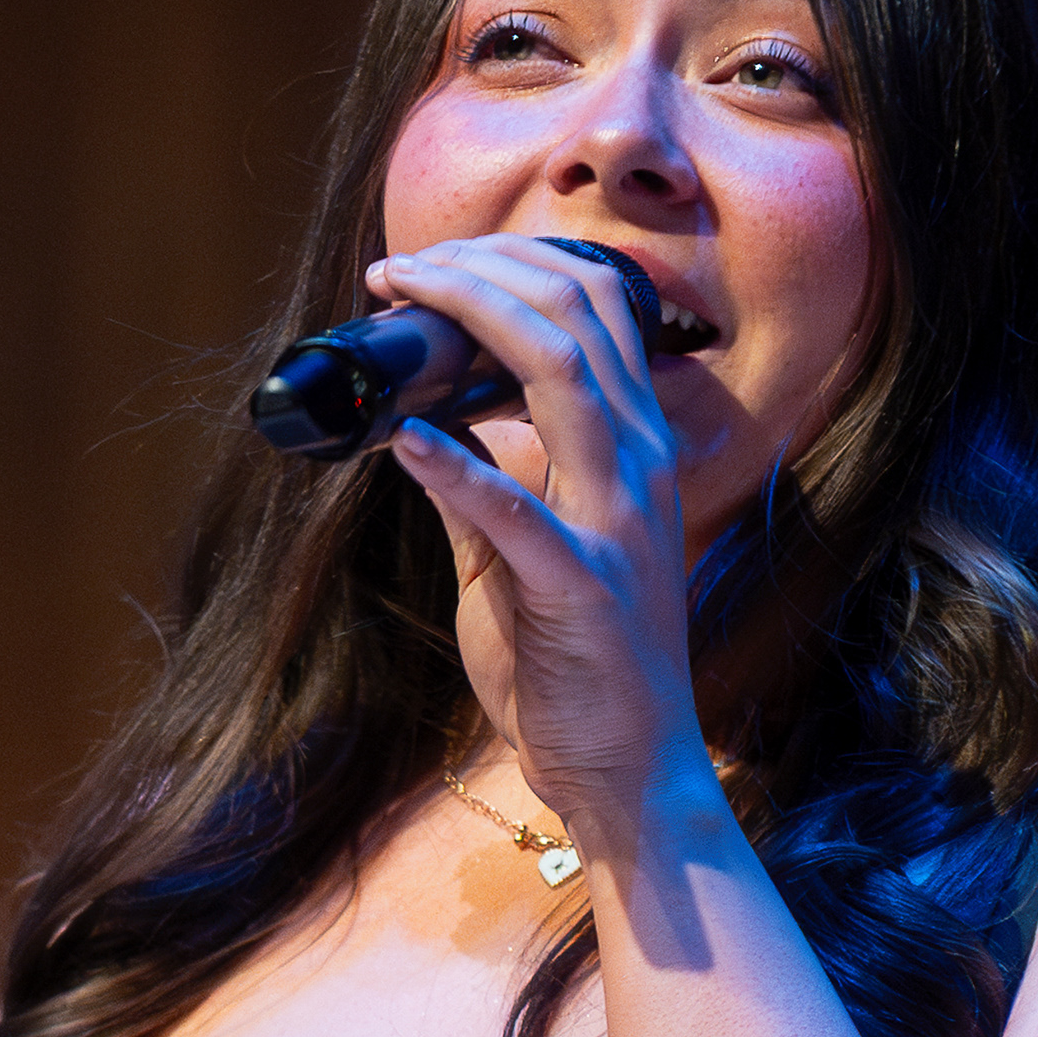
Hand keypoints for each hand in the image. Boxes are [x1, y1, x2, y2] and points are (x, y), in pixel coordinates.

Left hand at [370, 236, 706, 831]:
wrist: (627, 772)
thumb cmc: (575, 668)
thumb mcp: (521, 555)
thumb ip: (491, 485)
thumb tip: (429, 428)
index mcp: (633, 451)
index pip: (594, 307)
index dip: (511, 264)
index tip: (427, 268)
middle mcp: (640, 467)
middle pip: (576, 312)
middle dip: (480, 268)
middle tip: (397, 270)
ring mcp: (618, 521)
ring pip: (562, 371)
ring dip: (470, 318)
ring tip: (398, 300)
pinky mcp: (582, 586)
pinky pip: (517, 511)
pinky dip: (455, 466)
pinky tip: (401, 440)